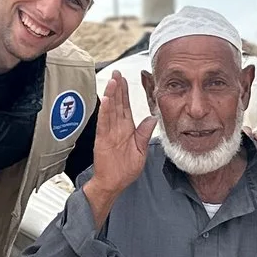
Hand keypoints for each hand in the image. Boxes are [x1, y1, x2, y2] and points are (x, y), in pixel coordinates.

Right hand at [82, 70, 154, 226]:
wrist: (113, 184)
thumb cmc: (125, 170)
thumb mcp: (140, 150)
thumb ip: (144, 133)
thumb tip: (152, 118)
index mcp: (127, 130)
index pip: (126, 106)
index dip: (125, 92)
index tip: (124, 79)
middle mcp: (118, 128)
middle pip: (118, 104)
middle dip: (117, 88)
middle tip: (116, 72)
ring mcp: (109, 133)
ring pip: (111, 110)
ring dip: (112, 95)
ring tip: (113, 81)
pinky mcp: (103, 140)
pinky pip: (104, 123)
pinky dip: (105, 112)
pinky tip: (107, 100)